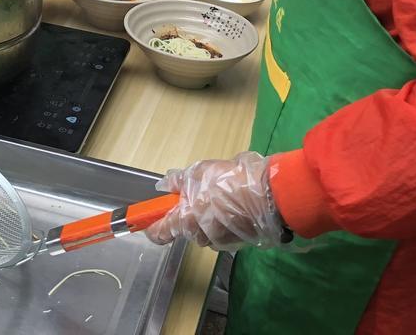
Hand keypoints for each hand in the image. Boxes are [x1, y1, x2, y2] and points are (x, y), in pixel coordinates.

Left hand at [144, 151, 286, 250]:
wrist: (267, 196)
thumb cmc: (228, 183)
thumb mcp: (198, 173)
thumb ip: (177, 181)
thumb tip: (162, 185)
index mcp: (186, 221)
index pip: (160, 233)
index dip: (151, 226)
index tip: (148, 219)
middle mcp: (200, 236)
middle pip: (185, 229)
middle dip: (188, 214)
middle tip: (199, 193)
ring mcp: (220, 242)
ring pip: (205, 230)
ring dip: (207, 217)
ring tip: (220, 196)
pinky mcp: (237, 243)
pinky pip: (222, 232)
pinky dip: (224, 221)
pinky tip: (234, 205)